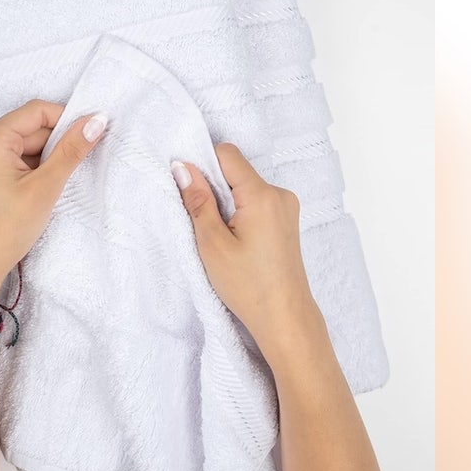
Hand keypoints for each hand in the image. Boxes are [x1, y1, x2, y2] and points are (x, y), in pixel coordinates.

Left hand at [0, 100, 106, 303]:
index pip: (37, 111)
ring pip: (25, 144)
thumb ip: (71, 150)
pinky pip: (14, 158)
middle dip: (56, 144)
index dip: (67, 120)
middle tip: (73, 168)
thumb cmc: (4, 230)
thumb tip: (96, 121)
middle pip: (31, 127)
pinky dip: (32, 168)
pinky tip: (40, 189)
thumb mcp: (45, 187)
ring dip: (45, 159)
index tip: (90, 136)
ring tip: (51, 186)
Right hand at [172, 143, 321, 366]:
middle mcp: (280, 194)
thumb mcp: (212, 244)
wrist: (284, 316)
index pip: (227, 154)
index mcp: (262, 195)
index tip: (191, 192)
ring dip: (227, 203)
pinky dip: (241, 212)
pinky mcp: (287, 220)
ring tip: (223, 238)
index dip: (204, 166)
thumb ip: (197, 201)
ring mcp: (287, 207)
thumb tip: (183, 167)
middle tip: (207, 224)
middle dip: (215, 188)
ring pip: (245, 187)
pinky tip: (237, 242)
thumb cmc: (248, 286)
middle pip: (237, 170)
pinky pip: (257, 201)